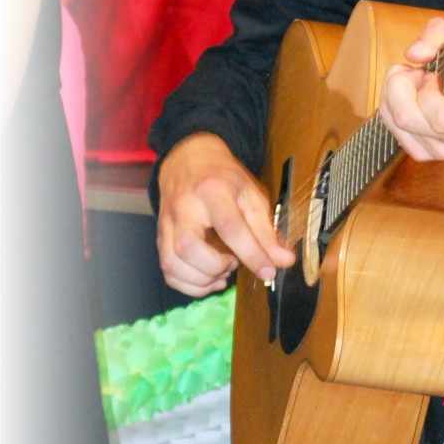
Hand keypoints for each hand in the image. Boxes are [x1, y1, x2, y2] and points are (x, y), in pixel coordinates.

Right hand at [156, 133, 295, 296]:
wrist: (189, 160)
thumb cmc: (224, 178)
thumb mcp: (251, 195)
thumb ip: (266, 230)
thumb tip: (284, 261)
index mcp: (213, 190)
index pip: (230, 227)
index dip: (251, 254)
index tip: (269, 272)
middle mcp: (184, 207)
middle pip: (188, 248)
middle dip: (215, 267)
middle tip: (233, 263)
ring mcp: (167, 223)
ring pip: (172, 263)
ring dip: (201, 280)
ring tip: (222, 272)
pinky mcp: (160, 236)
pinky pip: (166, 270)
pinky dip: (188, 284)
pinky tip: (208, 279)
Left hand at [378, 17, 443, 164]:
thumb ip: (439, 34)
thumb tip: (414, 54)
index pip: (442, 118)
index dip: (429, 89)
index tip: (436, 73)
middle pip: (406, 117)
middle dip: (401, 86)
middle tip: (417, 74)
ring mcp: (442, 151)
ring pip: (394, 120)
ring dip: (395, 94)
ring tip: (417, 85)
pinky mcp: (424, 154)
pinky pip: (391, 127)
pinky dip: (392, 107)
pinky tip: (412, 99)